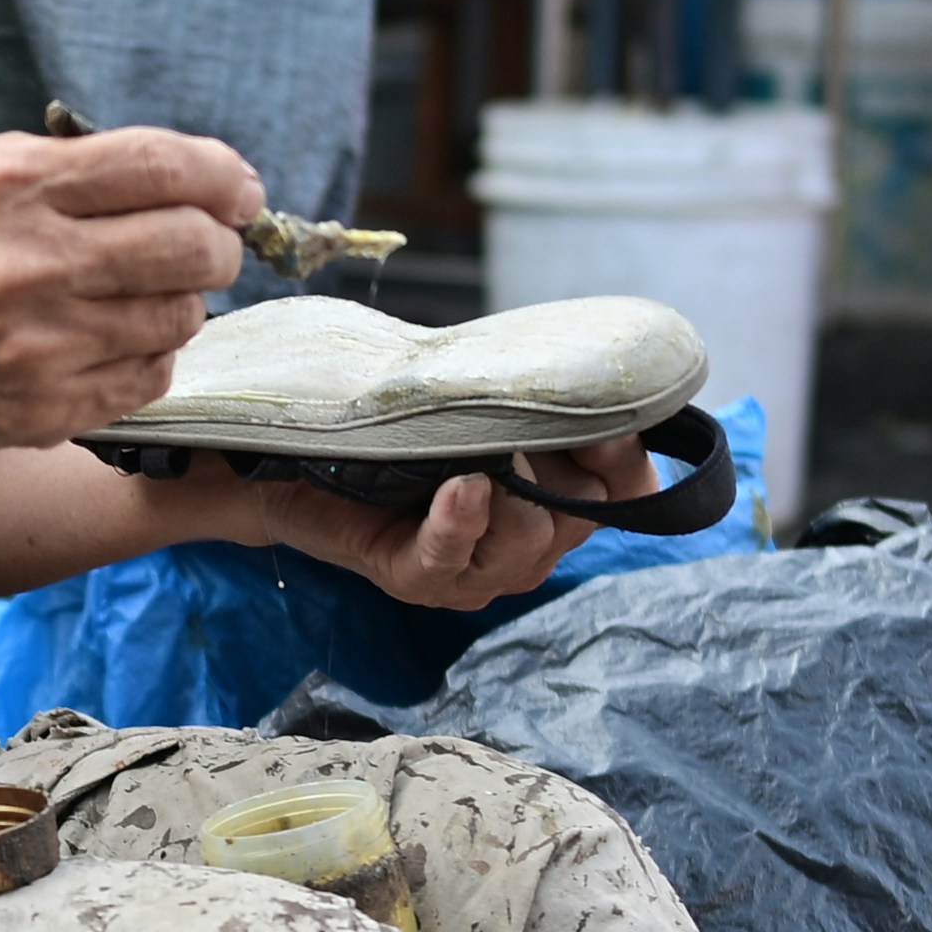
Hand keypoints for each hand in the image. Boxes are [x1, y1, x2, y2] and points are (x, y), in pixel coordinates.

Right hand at [0, 127, 258, 464]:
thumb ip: (65, 170)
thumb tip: (183, 180)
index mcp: (10, 185)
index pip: (165, 167)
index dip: (223, 176)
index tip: (237, 188)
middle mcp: (34, 263)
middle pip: (193, 246)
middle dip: (216, 242)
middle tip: (202, 245)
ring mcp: (42, 345)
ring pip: (181, 317)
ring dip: (179, 302)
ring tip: (137, 295)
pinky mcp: (46, 409)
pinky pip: (149, 377)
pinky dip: (147, 355)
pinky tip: (108, 341)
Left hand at [237, 430, 669, 609]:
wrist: (301, 461)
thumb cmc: (402, 429)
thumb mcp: (481, 401)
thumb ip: (532, 390)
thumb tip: (586, 353)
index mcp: (557, 505)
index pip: (630, 491)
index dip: (627, 455)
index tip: (607, 413)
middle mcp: (527, 549)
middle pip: (581, 515)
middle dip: (559, 461)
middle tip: (523, 416)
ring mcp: (473, 575)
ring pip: (526, 540)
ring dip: (510, 489)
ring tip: (481, 449)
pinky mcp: (414, 579)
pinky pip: (449, 555)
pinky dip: (459, 520)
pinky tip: (462, 487)